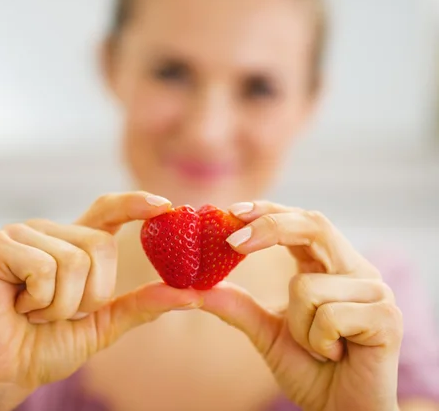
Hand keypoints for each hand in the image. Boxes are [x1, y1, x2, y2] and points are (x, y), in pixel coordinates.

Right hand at [0, 192, 202, 402]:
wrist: (3, 374)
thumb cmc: (46, 346)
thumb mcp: (103, 325)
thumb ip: (140, 305)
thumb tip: (190, 293)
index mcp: (70, 244)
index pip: (107, 210)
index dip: (135, 203)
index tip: (166, 205)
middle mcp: (47, 231)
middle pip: (99, 245)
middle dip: (88, 295)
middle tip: (57, 313)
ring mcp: (18, 234)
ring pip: (73, 261)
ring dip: (60, 305)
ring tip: (33, 312)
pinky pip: (43, 269)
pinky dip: (37, 301)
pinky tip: (16, 307)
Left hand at [199, 201, 402, 410]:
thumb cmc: (310, 369)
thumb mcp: (265, 331)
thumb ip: (236, 305)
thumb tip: (194, 287)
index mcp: (328, 267)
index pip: (300, 223)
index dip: (269, 212)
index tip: (233, 212)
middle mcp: (354, 270)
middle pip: (314, 224)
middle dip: (270, 227)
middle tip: (233, 242)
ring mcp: (375, 291)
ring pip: (306, 286)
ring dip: (296, 326)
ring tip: (318, 348)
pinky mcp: (387, 317)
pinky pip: (328, 316)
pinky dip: (318, 341)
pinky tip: (336, 355)